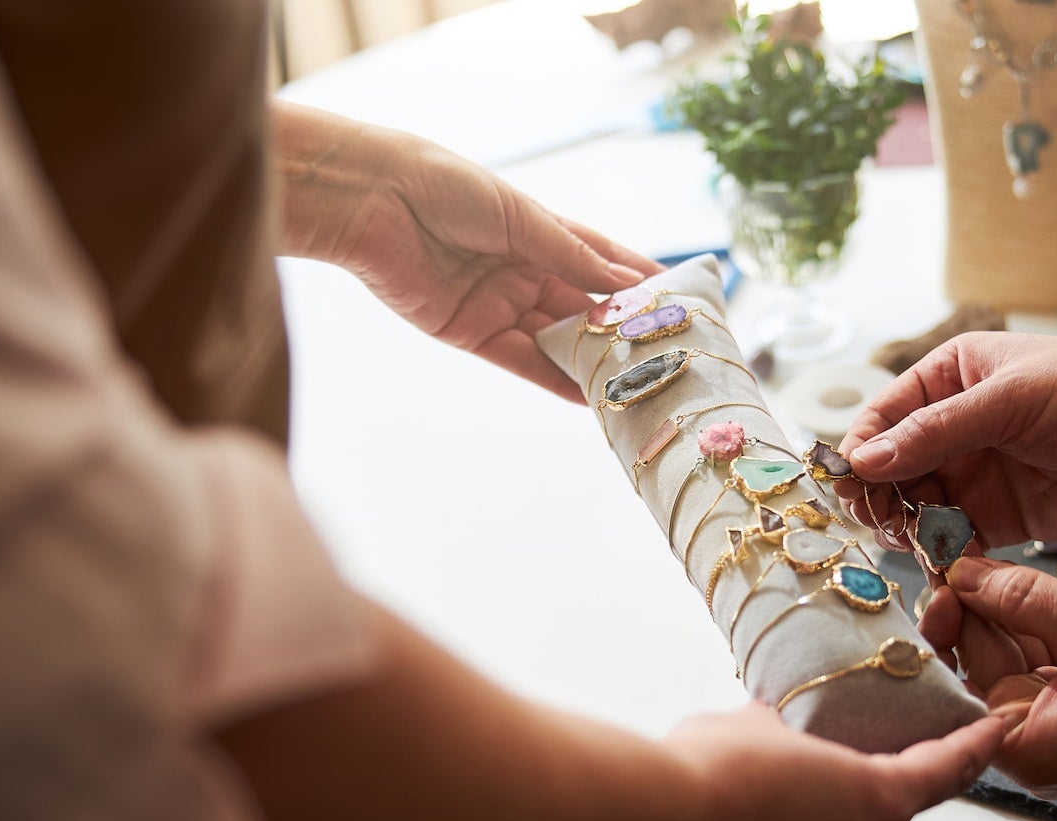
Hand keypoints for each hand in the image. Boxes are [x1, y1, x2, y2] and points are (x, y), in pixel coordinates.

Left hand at [275, 106, 659, 402]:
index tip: (683, 301)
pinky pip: (521, 361)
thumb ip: (573, 257)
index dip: (639, 282)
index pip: (601, 261)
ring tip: (636, 383)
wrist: (373, 200)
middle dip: (622, 330)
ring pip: (556, 339)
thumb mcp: (523, 217)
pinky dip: (553, 379)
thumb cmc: (448, 187)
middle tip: (668, 354)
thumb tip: (628, 287)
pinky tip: (588, 397)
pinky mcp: (470, 332)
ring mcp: (498, 304)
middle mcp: (523, 270)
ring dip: (592, 361)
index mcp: (539, 231)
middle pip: (582, 307)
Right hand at [639, 703, 1007, 820]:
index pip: (946, 770)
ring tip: (762, 785)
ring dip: (815, 817)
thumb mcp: (758, 722)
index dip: (973, 746)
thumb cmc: (709, 774)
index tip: (993, 729)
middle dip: (861, 780)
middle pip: (883, 810)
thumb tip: (777, 727)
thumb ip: (789, 729)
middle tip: (824, 746)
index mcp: (876, 802)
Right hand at [832, 332, 1056, 552]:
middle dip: (878, 491)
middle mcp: (960, 425)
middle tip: (873, 515)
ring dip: (903, 523)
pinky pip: (952, 537)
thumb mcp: (1010, 399)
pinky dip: (937, 549)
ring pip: (916, 504)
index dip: (863, 446)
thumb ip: (935, 432)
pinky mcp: (1001, 519)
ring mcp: (978, 473)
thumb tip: (864, 460)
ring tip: (905, 536)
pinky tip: (933, 557)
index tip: (849, 478)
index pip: (888, 413)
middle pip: (894, 464)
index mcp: (955, 375)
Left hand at [931, 556, 1056, 802]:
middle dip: (974, 611)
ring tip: (991, 561)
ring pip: (1014, 665)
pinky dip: (1042, 634)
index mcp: (1024, 744)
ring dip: (1008, 617)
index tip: (944, 567)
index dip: (950, 615)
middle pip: (981, 669)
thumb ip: (1026, 598)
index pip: (962, 671)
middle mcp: (1031, 751)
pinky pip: (1047, 672)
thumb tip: (966, 573)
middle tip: (958, 551)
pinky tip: (1030, 590)